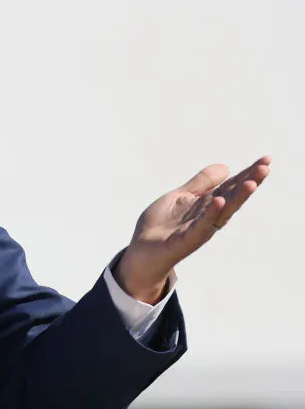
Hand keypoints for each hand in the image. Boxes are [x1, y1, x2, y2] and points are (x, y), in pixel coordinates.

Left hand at [117, 156, 270, 303]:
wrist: (142, 249)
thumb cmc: (161, 225)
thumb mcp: (180, 196)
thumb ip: (201, 183)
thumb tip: (226, 167)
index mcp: (207, 204)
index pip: (231, 186)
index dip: (247, 173)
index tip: (266, 159)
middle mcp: (208, 216)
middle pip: (233, 197)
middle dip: (250, 182)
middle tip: (266, 167)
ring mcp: (199, 228)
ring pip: (223, 211)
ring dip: (238, 197)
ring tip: (252, 182)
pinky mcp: (186, 239)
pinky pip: (201, 226)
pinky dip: (210, 213)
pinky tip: (219, 201)